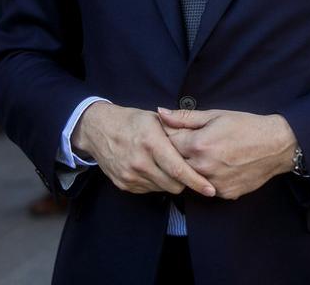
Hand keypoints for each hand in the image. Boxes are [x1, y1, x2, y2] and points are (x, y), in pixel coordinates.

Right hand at [72, 102, 215, 196]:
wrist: (99, 130)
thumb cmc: (132, 122)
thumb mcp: (155, 119)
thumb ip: (177, 131)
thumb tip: (201, 143)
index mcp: (151, 143)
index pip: (178, 169)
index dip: (196, 181)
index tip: (210, 189)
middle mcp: (140, 162)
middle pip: (173, 184)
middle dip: (185, 181)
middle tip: (189, 171)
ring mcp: (130, 175)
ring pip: (162, 189)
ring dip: (170, 181)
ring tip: (167, 166)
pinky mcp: (123, 184)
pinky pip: (149, 190)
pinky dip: (156, 182)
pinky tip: (153, 169)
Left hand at [157, 108, 296, 200]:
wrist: (276, 145)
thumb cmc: (246, 126)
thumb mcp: (216, 115)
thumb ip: (185, 117)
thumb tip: (161, 113)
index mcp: (198, 144)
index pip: (168, 143)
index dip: (171, 137)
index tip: (178, 133)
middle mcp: (203, 167)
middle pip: (176, 163)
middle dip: (179, 154)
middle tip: (195, 144)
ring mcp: (213, 183)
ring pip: (191, 178)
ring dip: (193, 168)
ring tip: (209, 154)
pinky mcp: (224, 194)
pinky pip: (207, 187)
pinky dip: (208, 178)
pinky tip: (220, 166)